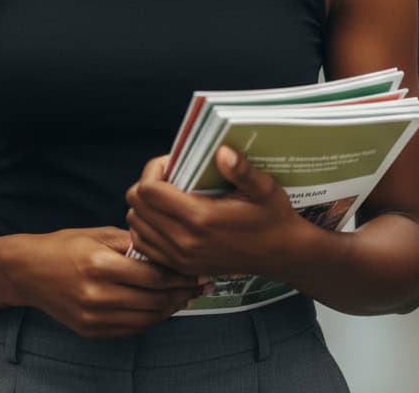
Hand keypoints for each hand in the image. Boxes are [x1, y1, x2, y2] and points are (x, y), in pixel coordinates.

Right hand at [14, 226, 207, 338]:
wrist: (29, 271)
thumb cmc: (66, 245)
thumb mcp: (99, 234)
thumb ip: (133, 243)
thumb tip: (166, 250)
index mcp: (100, 265)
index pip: (152, 276)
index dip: (179, 275)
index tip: (196, 270)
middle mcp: (97, 295)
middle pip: (152, 300)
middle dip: (180, 293)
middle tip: (200, 285)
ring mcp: (93, 317)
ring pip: (145, 319)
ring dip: (169, 309)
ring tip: (186, 297)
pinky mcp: (91, 331)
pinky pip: (130, 329)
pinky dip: (150, 319)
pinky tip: (161, 308)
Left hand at [125, 147, 300, 277]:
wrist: (282, 255)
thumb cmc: (272, 217)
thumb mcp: (264, 188)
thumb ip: (241, 170)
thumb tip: (221, 151)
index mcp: (200, 218)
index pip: (148, 190)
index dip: (154, 169)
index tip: (172, 162)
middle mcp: (184, 241)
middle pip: (136, 206)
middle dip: (147, 184)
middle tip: (169, 176)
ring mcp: (180, 258)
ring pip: (136, 226)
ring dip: (145, 206)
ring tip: (166, 195)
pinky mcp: (181, 267)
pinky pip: (144, 245)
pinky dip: (147, 227)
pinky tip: (166, 215)